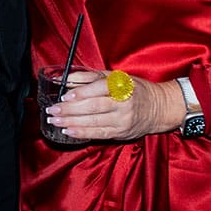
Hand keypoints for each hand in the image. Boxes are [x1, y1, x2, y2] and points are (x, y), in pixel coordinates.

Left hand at [45, 73, 184, 140]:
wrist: (158, 108)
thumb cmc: (133, 89)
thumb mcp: (115, 76)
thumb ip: (90, 77)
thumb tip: (67, 78)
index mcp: (121, 86)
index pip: (99, 88)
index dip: (81, 93)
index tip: (64, 96)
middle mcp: (123, 103)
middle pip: (94, 107)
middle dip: (70, 110)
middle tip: (52, 110)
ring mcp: (123, 120)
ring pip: (94, 122)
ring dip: (72, 122)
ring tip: (55, 121)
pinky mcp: (121, 132)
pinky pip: (99, 134)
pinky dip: (82, 133)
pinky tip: (69, 131)